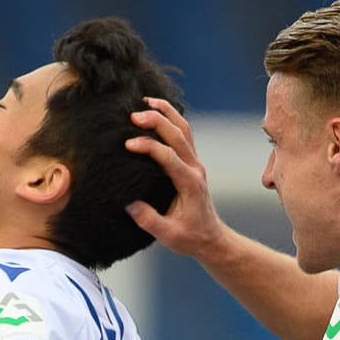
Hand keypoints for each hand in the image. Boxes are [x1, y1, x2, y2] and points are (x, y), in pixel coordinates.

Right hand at [124, 97, 228, 258]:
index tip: (128, 145)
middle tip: (133, 115)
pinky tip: (156, 112)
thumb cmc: (190, 238)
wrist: (211, 238)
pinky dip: (171, 119)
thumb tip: (129, 204)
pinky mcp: (192, 163)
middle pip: (178, 134)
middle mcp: (195, 168)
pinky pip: (184, 134)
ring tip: (145, 101)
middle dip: (156, 121)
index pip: (169, 157)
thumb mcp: (169, 235)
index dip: (148, 147)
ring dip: (166, 113)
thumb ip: (149, 220)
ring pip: (183, 129)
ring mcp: (195, 163)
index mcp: (190, 183)